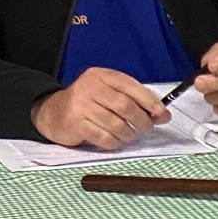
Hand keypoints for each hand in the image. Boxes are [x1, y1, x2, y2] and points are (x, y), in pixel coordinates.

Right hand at [30, 68, 167, 149]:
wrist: (54, 111)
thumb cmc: (89, 103)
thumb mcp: (110, 93)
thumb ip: (134, 100)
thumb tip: (162, 115)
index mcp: (103, 76)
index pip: (131, 87)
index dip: (151, 102)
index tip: (163, 115)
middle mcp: (90, 87)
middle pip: (126, 106)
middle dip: (142, 121)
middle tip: (147, 128)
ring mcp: (81, 105)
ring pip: (117, 124)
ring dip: (128, 134)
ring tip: (127, 134)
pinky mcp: (75, 123)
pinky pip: (104, 137)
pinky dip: (113, 142)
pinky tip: (112, 140)